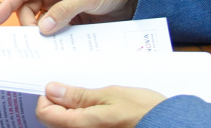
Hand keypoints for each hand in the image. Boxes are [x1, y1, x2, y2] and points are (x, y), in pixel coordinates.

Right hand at [0, 0, 138, 33]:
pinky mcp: (70, 19)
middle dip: (28, 24)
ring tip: (45, 44)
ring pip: (41, 21)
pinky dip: (54, 37)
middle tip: (34, 40)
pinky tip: (57, 45)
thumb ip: (65, 11)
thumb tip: (44, 27)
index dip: (6, 5)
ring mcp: (61, 6)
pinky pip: (55, 29)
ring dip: (41, 32)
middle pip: (28, 10)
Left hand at [35, 84, 165, 127]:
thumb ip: (78, 95)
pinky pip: (81, 126)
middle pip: (53, 120)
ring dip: (72, 109)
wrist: (166, 124)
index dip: (47, 97)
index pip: (44, 113)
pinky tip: (97, 107)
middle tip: (76, 89)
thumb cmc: (142, 111)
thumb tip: (52, 90)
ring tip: (90, 97)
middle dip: (60, 103)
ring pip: (67, 123)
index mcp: (80, 125)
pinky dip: (83, 116)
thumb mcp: (109, 95)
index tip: (59, 86)